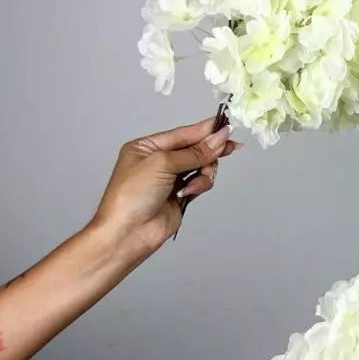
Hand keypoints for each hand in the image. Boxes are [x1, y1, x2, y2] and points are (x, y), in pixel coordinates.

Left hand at [90, 117, 239, 254]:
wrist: (128, 233)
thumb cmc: (132, 195)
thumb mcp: (162, 164)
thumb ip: (194, 151)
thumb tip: (219, 138)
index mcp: (147, 147)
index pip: (182, 134)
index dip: (205, 129)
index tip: (226, 125)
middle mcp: (159, 161)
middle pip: (195, 149)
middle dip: (209, 150)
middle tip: (230, 148)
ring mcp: (170, 179)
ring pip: (202, 166)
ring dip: (204, 171)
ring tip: (199, 180)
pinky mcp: (181, 195)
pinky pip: (201, 182)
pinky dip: (200, 185)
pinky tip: (189, 192)